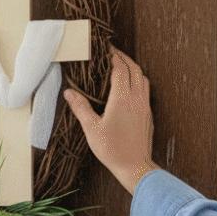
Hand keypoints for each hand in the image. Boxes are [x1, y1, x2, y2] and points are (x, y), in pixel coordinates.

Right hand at [62, 45, 157, 194]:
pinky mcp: (147, 114)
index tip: (105, 50)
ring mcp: (144, 105)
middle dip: (124, 58)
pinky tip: (130, 86)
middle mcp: (136, 98)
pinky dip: (138, 80)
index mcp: (122, 98)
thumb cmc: (111, 148)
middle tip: (113, 52)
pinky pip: (145, 89)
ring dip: (133, 67)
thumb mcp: (91, 128)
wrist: (134, 166)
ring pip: (143, 78)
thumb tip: (69, 92)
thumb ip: (81, 107)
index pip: (120, 69)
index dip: (113, 57)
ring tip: (122, 65)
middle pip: (134, 69)